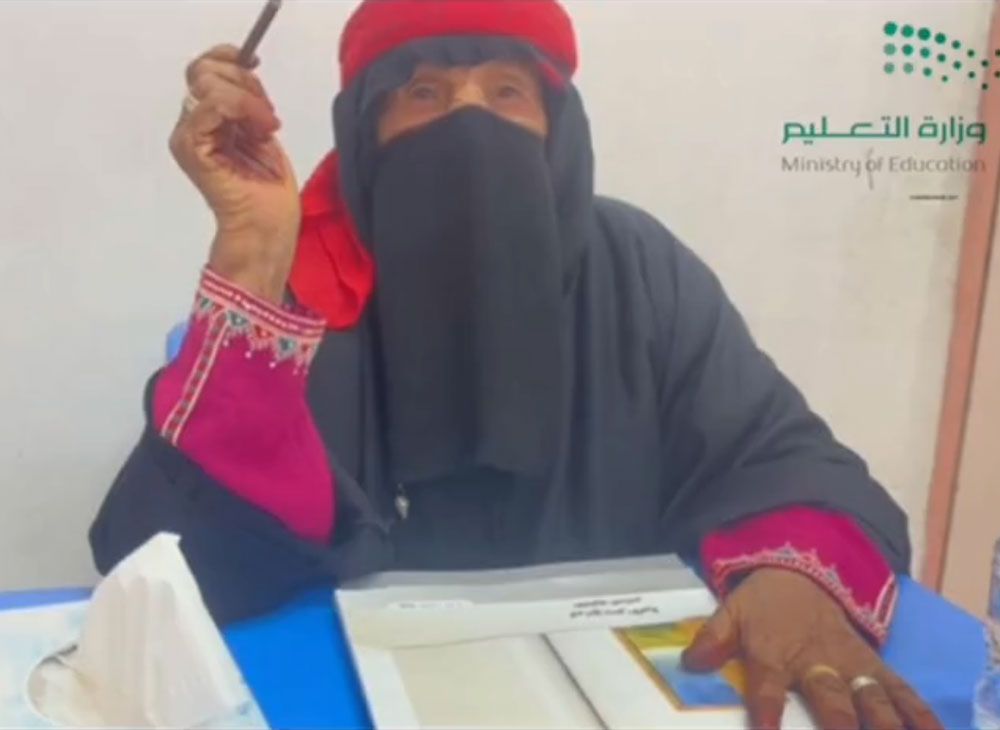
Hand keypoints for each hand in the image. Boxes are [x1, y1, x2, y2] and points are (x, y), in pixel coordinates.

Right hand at [170, 44, 300, 302]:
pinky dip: (243, 108)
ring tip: (266, 126)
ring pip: (209, 86)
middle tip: (267, 111)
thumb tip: (248, 70)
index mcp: (205, 120)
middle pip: (204, 72)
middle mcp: (190, 125)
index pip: (204, 70)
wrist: (268, 224)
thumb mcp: (261, 132)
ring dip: (247, 99)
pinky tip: (263, 130)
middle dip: (243, 81)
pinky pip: (212, 107)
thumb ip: (248, 104)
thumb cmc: (269, 189)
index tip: (255, 61)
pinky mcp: (192, 148)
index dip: (228, 58)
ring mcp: (187, 137)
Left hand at [681, 569, 942, 729]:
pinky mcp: (875, 664)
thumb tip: (690, 663)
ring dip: (884, 725)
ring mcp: (850, 665)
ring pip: (873, 699)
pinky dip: (918, 714)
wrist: (802, 571)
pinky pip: (900, 692)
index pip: (769, 687)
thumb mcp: (730, 614)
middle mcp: (816, 663)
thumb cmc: (763, 605)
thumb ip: (711, 639)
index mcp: (774, 653)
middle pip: (832, 700)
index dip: (769, 711)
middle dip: (841, 728)